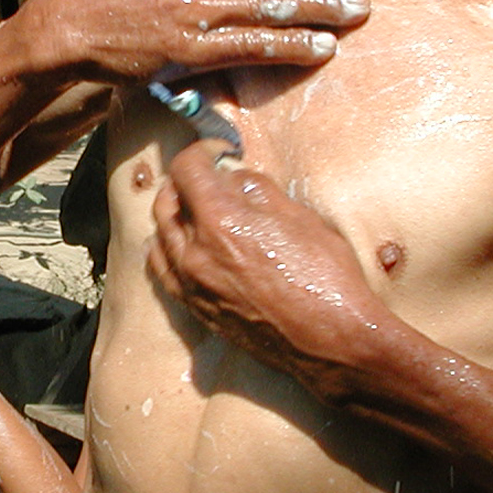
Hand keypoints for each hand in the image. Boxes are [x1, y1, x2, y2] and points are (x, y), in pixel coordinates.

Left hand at [148, 141, 381, 375]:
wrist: (332, 342)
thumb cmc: (326, 278)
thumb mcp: (301, 217)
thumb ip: (259, 191)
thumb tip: (235, 179)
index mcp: (221, 222)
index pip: (187, 169)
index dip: (202, 150)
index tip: (218, 152)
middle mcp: (196, 253)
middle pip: (167, 201)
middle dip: (185, 180)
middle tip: (208, 176)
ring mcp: (192, 285)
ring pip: (161, 236)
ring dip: (174, 214)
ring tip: (195, 208)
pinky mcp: (197, 309)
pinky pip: (165, 271)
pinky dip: (167, 249)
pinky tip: (179, 244)